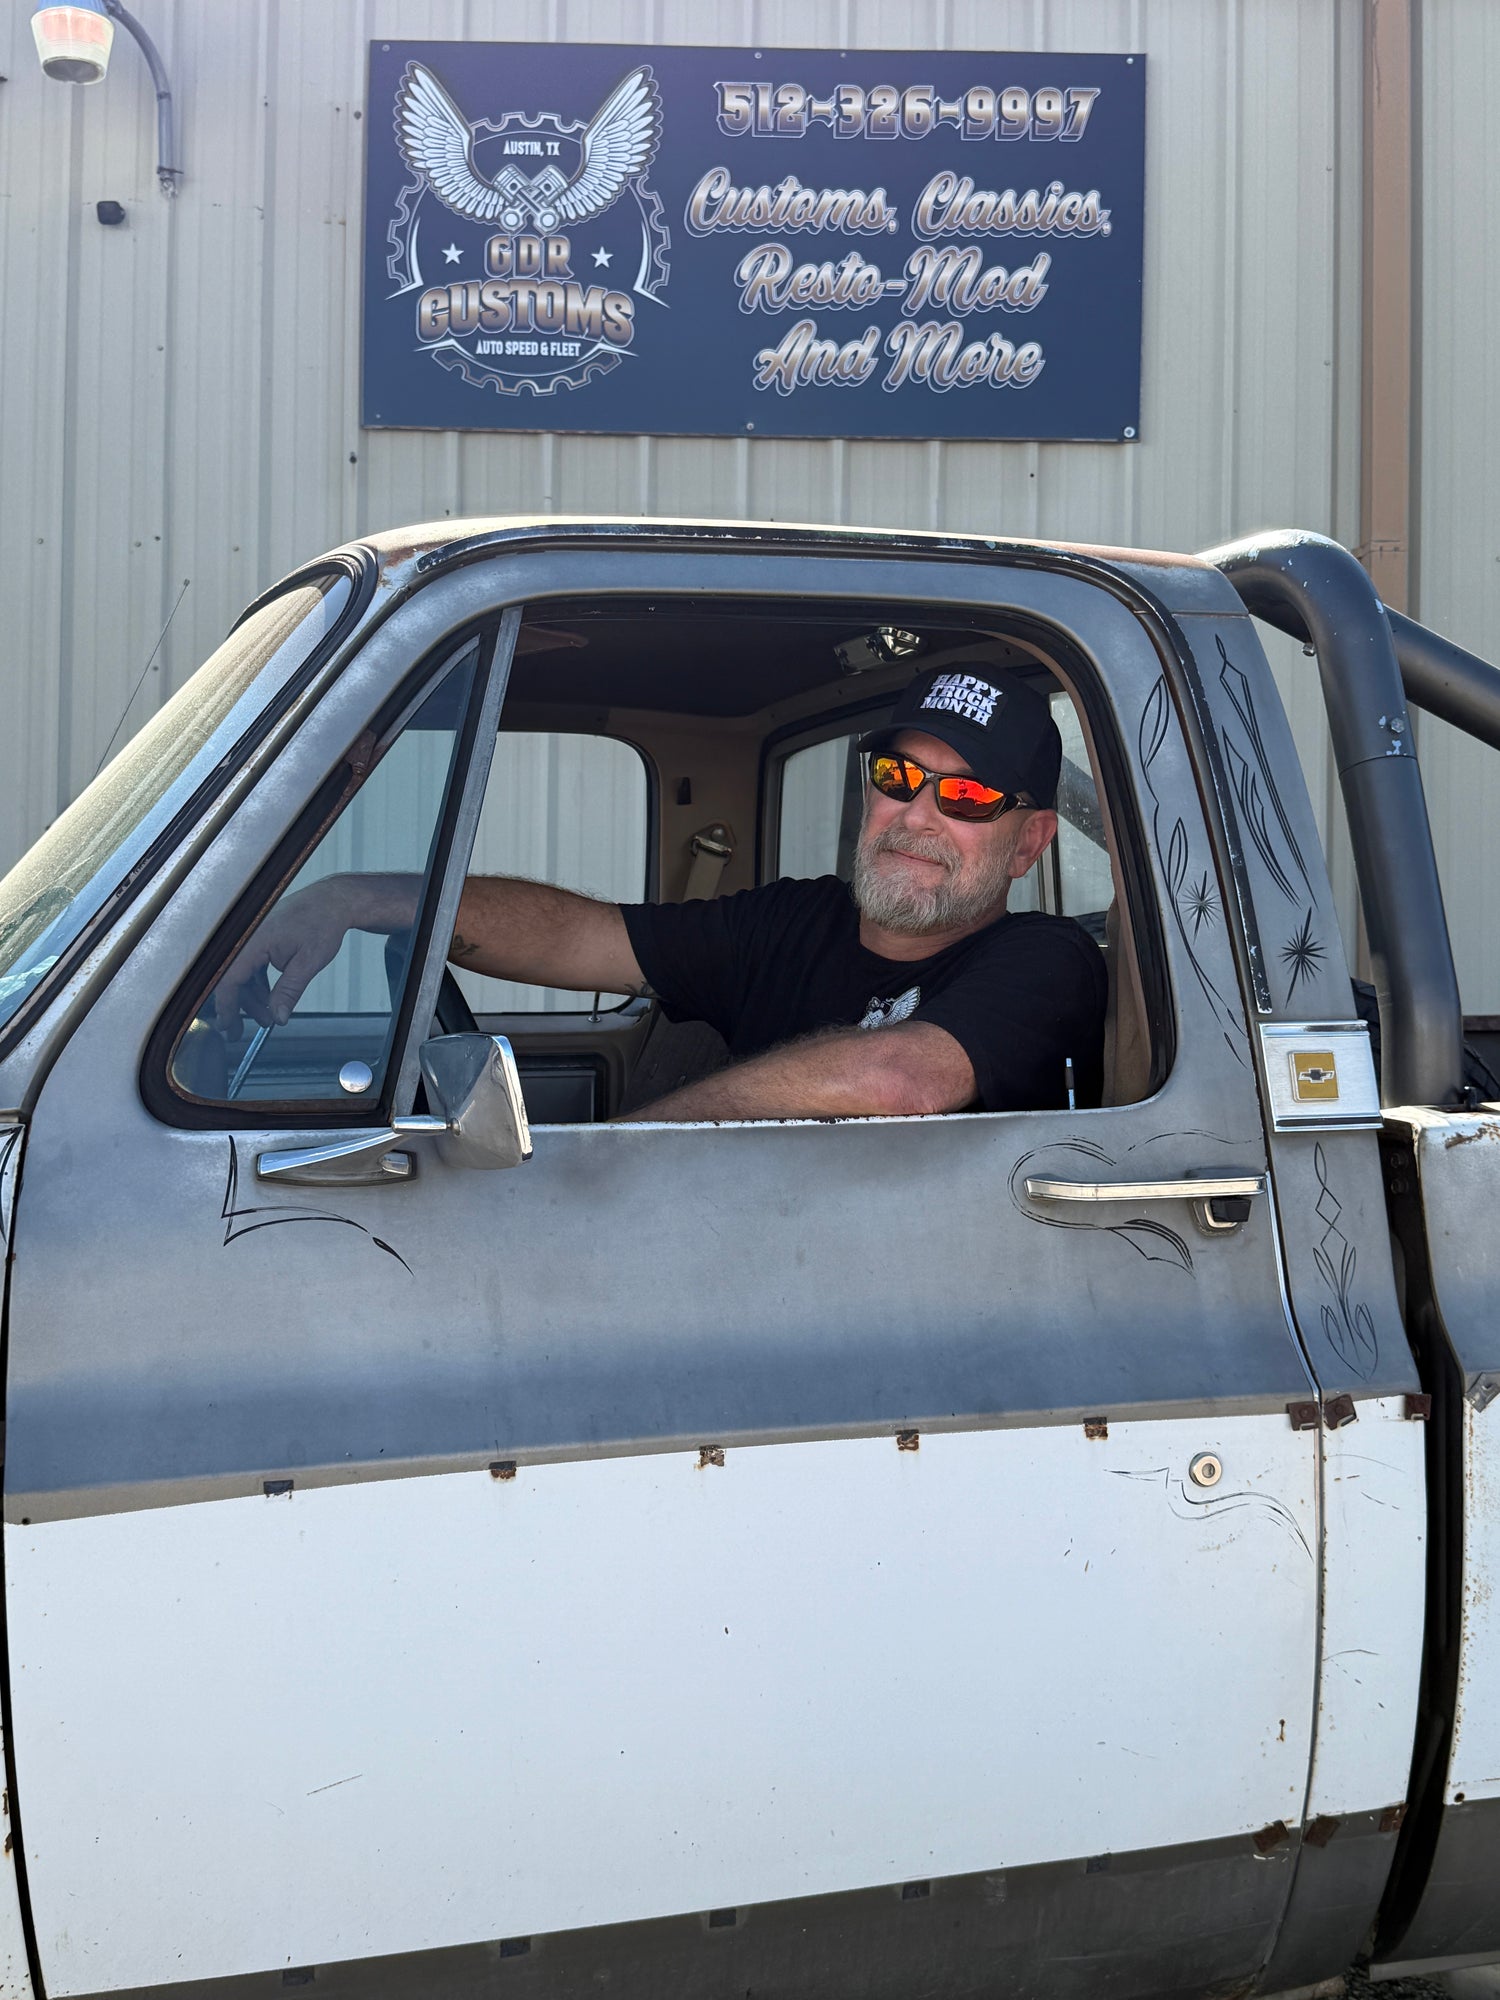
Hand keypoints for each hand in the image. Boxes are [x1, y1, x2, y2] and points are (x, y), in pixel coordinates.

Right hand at [212, 879, 352, 1032]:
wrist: (332, 902)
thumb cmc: (322, 923)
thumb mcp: (308, 963)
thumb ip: (289, 992)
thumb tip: (279, 1017)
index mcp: (254, 941)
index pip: (229, 980)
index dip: (227, 1006)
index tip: (229, 1026)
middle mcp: (247, 938)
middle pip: (233, 980)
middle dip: (242, 1008)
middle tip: (250, 1029)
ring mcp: (252, 938)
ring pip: (242, 975)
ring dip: (253, 998)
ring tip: (270, 1016)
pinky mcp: (259, 940)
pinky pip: (251, 966)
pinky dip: (258, 984)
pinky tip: (270, 998)